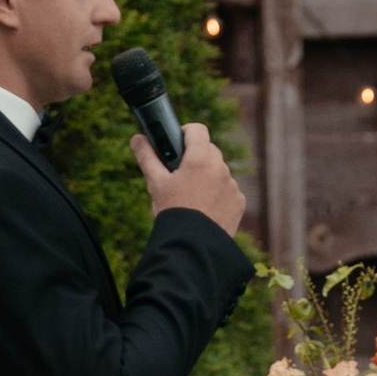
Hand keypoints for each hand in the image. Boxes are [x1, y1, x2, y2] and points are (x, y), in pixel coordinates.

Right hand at [136, 120, 246, 235]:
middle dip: (195, 157)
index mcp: (200, 159)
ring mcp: (232, 185)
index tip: (176, 143)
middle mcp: (221, 168)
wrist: (193, 246)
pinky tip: (204, 209)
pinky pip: (228, 190)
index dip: (185, 133)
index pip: (197, 129)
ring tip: (190, 196)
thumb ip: (147, 157)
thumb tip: (137, 138)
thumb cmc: (172, 211)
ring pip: (218, 171)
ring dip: (207, 176)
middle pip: (209, 150)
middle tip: (179, 173)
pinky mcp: (239, 202)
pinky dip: (217, 194)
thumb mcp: (155, 183)